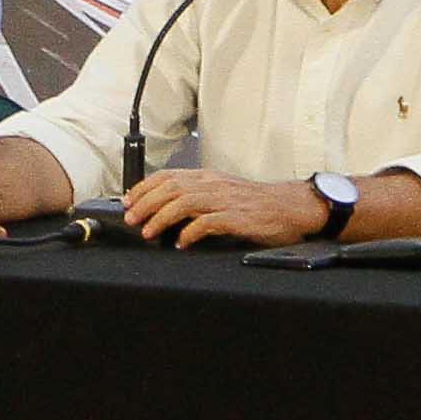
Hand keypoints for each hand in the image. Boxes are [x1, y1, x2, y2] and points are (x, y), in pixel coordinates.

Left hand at [123, 169, 327, 250]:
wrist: (291, 206)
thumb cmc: (257, 203)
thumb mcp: (224, 192)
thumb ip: (199, 195)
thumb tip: (167, 206)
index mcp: (209, 176)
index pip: (169, 176)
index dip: (144, 187)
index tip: (129, 201)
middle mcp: (214, 184)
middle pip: (171, 188)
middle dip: (146, 203)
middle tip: (131, 219)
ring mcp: (225, 200)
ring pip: (183, 203)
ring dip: (161, 218)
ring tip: (149, 232)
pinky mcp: (236, 218)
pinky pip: (206, 223)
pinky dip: (189, 233)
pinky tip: (181, 243)